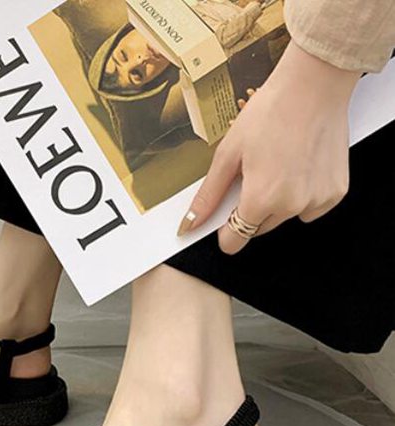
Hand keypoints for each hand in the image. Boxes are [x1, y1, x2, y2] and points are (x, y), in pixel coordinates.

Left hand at [177, 41, 360, 253]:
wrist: (314, 84)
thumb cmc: (271, 112)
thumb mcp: (228, 154)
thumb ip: (208, 195)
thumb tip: (190, 224)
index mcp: (260, 199)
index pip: (234, 241)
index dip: (225, 230)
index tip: (226, 214)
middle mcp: (291, 206)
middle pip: (258, 229)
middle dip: (251, 210)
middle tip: (255, 173)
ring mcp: (316, 200)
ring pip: (284, 218)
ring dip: (278, 202)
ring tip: (279, 165)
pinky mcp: (336, 192)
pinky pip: (311, 208)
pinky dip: (303, 194)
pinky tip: (300, 167)